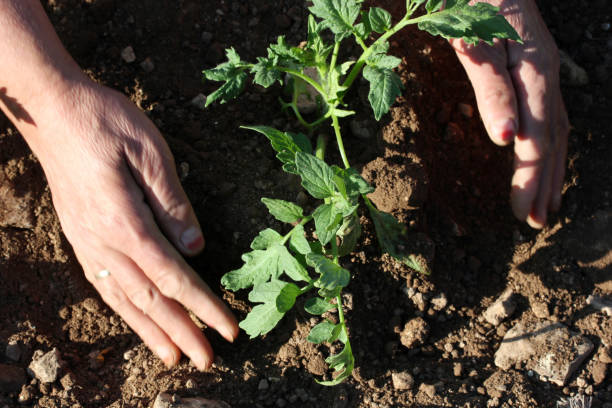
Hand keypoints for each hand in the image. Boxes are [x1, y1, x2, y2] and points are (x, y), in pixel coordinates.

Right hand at [30, 81, 237, 369]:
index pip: (173, 276)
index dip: (203, 306)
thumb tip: (195, 248)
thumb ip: (172, 203)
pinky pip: (105, 285)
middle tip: (208, 361)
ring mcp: (88, 243)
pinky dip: (124, 310)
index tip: (228, 328)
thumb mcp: (150, 151)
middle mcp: (103, 241)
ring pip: (125, 299)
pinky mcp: (81, 238)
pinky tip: (138, 322)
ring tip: (175, 356)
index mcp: (125, 220)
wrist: (53, 111)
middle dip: (183, 331)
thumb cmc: (104, 122)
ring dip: (152, 331)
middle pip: (150, 298)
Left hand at [450, 0, 568, 227]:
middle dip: (543, 183)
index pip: (536, 136)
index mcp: (533, 71)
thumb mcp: (474, 43)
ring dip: (551, 171)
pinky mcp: (537, 72)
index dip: (530, 177)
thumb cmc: (471, 4)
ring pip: (557, 130)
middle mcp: (547, 75)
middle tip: (535, 224)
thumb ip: (491, 87)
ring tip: (547, 207)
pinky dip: (551, 147)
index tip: (522, 212)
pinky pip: (552, 116)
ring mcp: (546, 72)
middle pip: (551, 139)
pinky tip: (546, 163)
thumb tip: (505, 139)